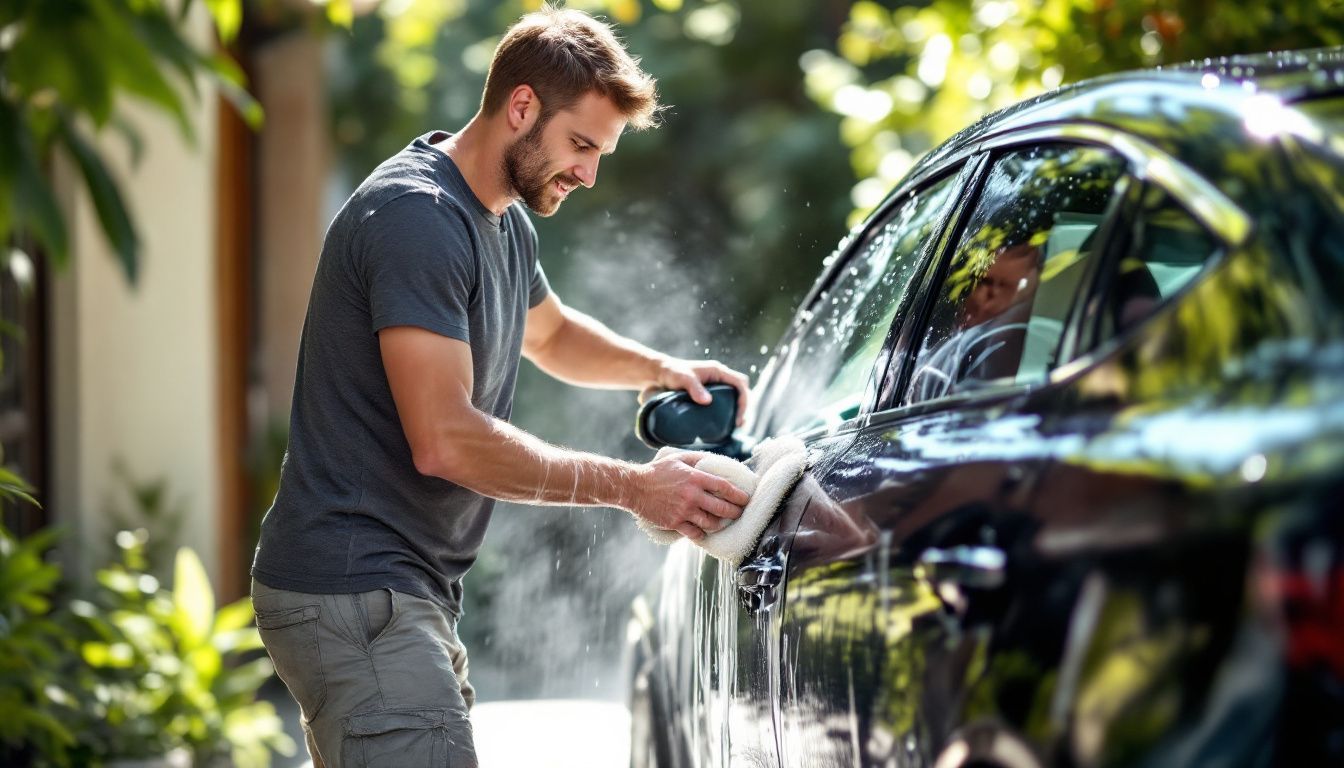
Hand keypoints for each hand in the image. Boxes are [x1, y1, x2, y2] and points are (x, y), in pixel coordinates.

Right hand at [626, 452, 748, 540]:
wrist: (635, 487)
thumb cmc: (657, 471)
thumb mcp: (679, 458)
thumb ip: (699, 458)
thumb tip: (717, 460)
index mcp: (695, 478)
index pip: (725, 487)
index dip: (739, 495)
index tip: (746, 499)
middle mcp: (692, 495)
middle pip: (722, 508)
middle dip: (735, 512)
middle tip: (739, 513)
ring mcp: (684, 511)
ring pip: (711, 523)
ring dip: (720, 524)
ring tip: (723, 522)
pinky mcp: (675, 522)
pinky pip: (695, 533)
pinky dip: (702, 534)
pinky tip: (705, 531)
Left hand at [639, 358, 751, 425]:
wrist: (658, 374)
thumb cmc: (671, 372)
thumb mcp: (683, 378)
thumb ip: (694, 388)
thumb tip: (708, 401)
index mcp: (717, 371)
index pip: (740, 383)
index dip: (744, 399)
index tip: (738, 415)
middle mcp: (718, 378)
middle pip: (740, 390)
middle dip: (743, 406)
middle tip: (738, 423)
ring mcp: (714, 386)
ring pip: (733, 396)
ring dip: (737, 410)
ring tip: (734, 426)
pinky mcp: (707, 394)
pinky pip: (724, 401)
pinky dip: (727, 411)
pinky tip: (723, 423)